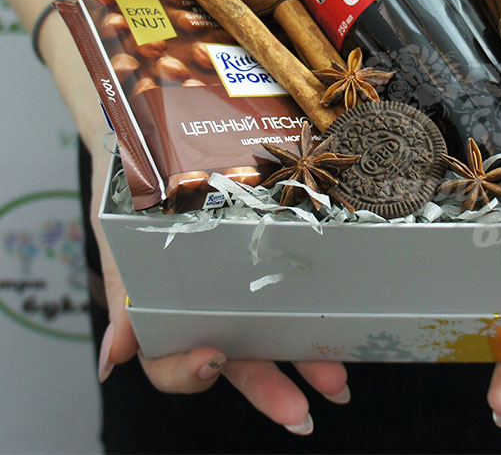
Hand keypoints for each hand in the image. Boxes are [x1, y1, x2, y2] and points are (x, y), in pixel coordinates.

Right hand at [88, 146, 348, 435]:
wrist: (150, 133)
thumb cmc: (129, 192)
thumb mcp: (122, 242)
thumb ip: (124, 301)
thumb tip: (111, 361)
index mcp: (168, 310)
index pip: (172, 361)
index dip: (189, 371)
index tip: (213, 360)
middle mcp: (208, 305)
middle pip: (237, 359)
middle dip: (269, 388)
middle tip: (302, 414)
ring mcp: (240, 283)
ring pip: (271, 332)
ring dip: (303, 359)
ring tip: (335, 378)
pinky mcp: (266, 252)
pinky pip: (290, 284)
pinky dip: (314, 306)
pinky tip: (341, 322)